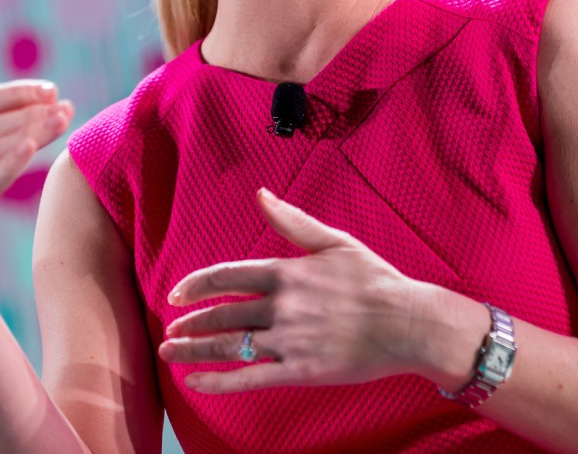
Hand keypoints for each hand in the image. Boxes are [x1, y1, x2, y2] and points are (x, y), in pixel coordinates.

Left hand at [159, 188, 436, 393]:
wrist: (408, 322)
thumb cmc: (376, 280)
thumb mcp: (335, 241)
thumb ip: (293, 221)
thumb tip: (262, 194)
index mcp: (287, 272)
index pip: (226, 276)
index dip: (196, 286)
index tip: (175, 295)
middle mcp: (282, 306)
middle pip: (222, 315)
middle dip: (190, 324)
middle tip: (170, 331)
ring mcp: (289, 341)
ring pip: (230, 346)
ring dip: (194, 351)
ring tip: (170, 353)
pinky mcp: (300, 371)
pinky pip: (250, 379)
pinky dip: (219, 382)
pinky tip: (196, 382)